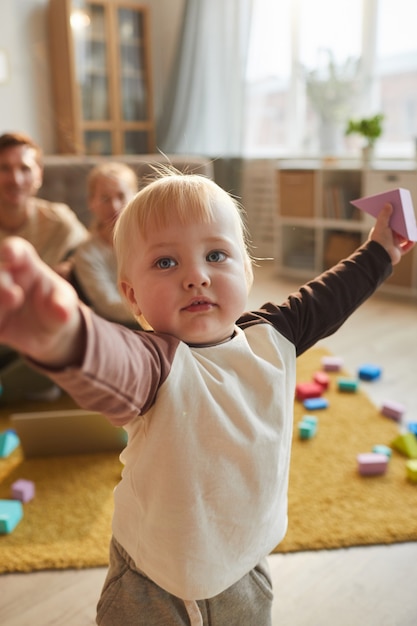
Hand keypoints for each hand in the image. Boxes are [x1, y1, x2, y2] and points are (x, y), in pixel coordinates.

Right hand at [0, 237, 83, 367]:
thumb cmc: (58, 305)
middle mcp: (7, 278)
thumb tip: (62, 312)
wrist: (49, 330)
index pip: (17, 251)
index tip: (10, 253)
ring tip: (5, 315)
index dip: (12, 250)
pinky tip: (1, 326)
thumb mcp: (65, 303)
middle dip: (2, 285)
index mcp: (26, 266)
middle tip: (15, 297)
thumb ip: (63, 305)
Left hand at [369, 203, 414, 264]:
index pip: (390, 221)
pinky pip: (407, 246)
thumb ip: (385, 215)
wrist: (380, 256)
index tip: (401, 208)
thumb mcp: (381, 225)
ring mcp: (394, 244)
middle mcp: (388, 237)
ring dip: (409, 232)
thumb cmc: (379, 240)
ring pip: (404, 237)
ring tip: (413, 225)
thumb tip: (388, 203)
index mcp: (383, 230)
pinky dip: (411, 242)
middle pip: (399, 228)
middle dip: (405, 223)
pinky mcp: (399, 251)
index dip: (396, 216)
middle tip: (410, 215)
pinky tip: (413, 237)